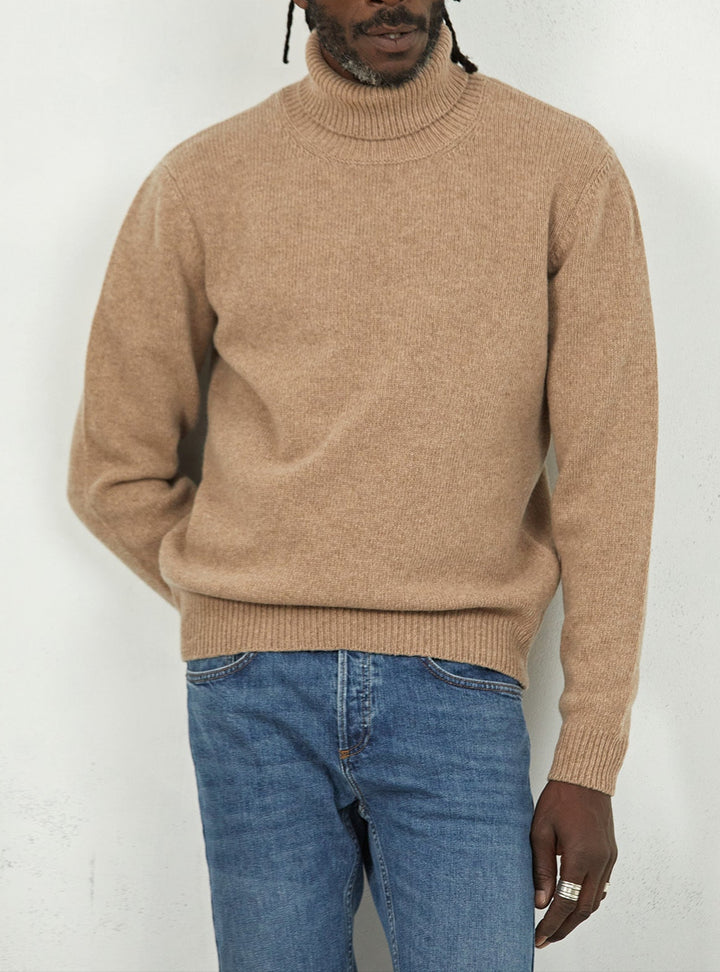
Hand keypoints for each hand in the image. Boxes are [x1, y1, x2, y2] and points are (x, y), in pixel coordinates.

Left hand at [530, 780, 616, 948]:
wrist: (585, 778)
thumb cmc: (559, 799)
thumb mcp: (541, 832)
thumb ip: (542, 869)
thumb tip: (541, 902)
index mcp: (580, 857)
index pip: (566, 903)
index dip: (552, 924)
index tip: (539, 937)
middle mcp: (599, 862)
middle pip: (583, 909)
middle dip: (565, 928)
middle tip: (546, 938)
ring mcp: (608, 859)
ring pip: (595, 901)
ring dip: (577, 917)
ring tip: (557, 926)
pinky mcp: (611, 854)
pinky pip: (601, 887)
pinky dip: (587, 900)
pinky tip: (573, 904)